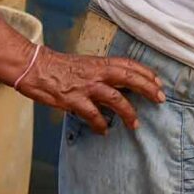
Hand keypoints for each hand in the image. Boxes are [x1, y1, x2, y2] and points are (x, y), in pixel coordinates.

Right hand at [17, 49, 165, 132]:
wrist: (32, 67)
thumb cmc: (57, 67)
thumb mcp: (84, 64)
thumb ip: (101, 73)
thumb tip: (119, 84)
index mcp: (99, 63)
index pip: (129, 65)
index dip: (146, 73)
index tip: (159, 83)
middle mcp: (96, 73)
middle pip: (129, 78)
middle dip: (148, 88)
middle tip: (160, 99)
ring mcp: (85, 86)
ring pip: (115, 98)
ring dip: (128, 112)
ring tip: (135, 124)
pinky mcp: (73, 99)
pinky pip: (92, 114)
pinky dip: (100, 124)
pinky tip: (104, 130)